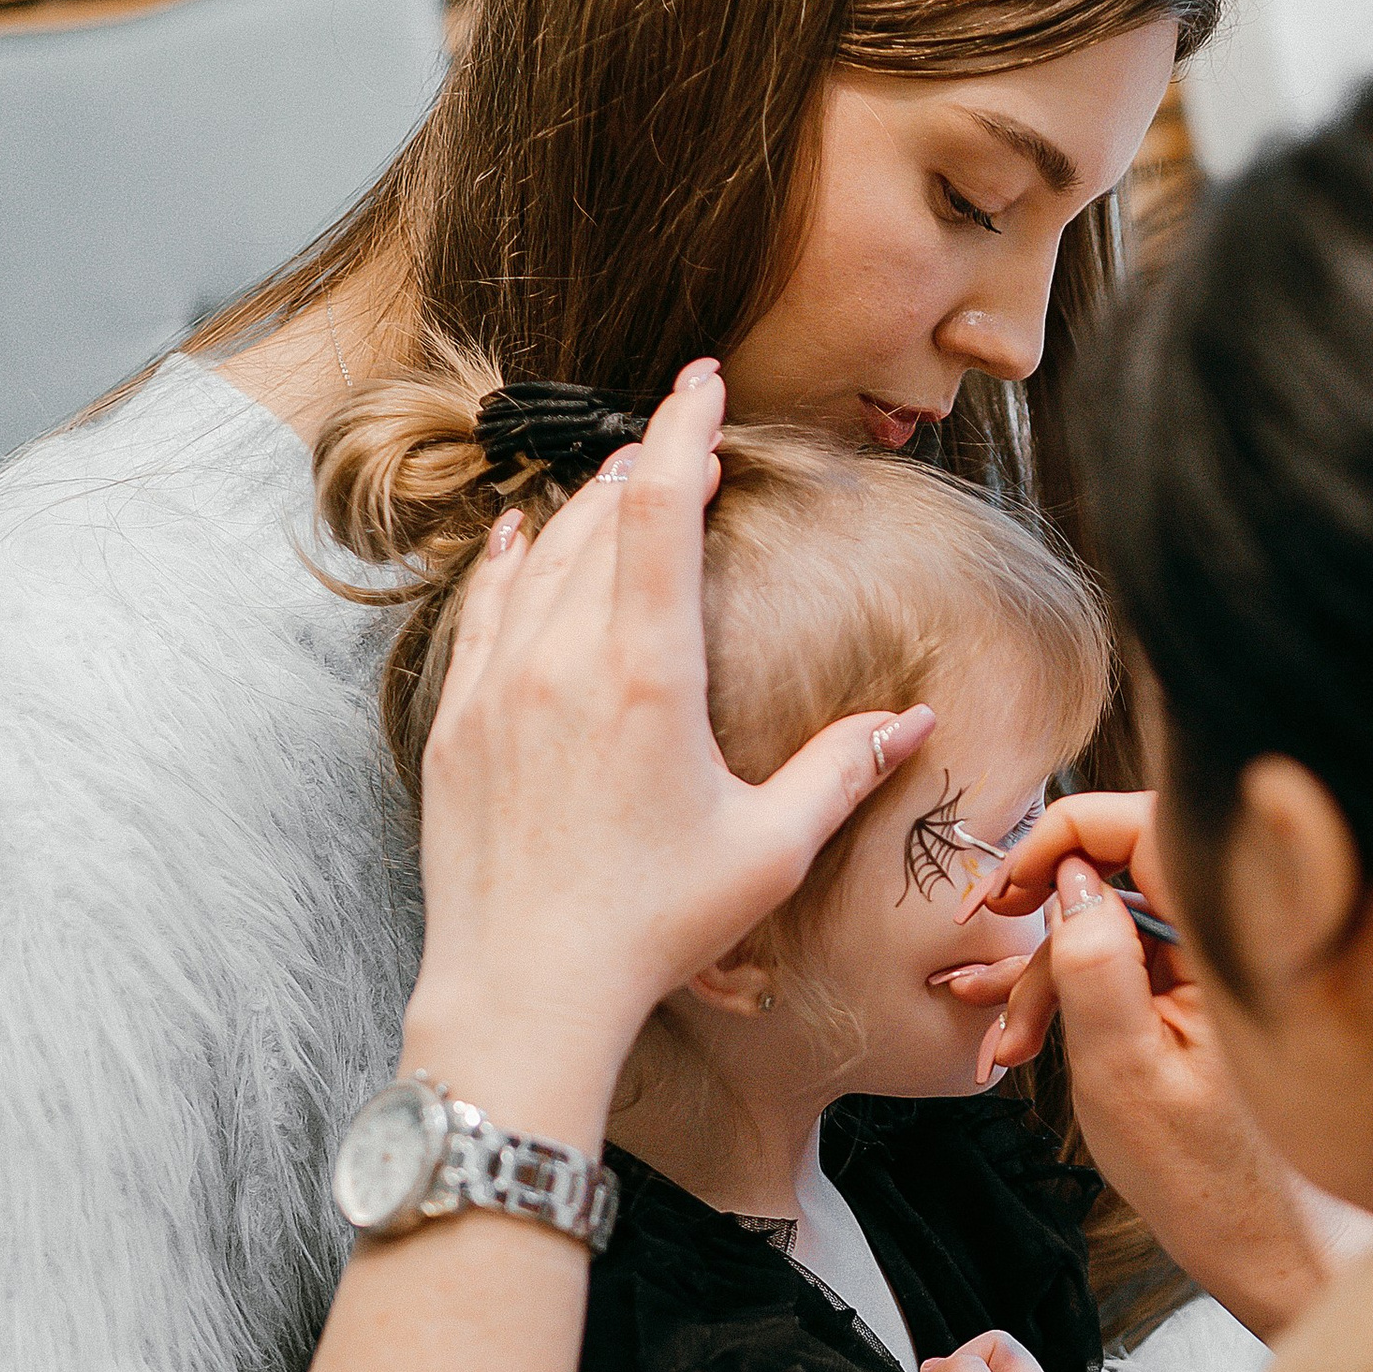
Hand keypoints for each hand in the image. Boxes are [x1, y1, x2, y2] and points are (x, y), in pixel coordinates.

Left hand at [405, 366, 933, 1134]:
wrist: (523, 991)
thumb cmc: (654, 926)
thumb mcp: (768, 849)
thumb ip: (842, 769)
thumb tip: (914, 720)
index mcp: (648, 674)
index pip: (661, 505)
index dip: (684, 427)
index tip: (702, 380)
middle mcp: (563, 658)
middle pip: (600, 515)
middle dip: (645, 463)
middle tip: (682, 440)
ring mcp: (498, 685)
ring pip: (540, 554)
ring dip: (585, 507)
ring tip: (620, 481)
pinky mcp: (458, 721)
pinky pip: (483, 606)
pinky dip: (510, 560)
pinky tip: (522, 539)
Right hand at [970, 803, 1346, 1343]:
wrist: (1272, 1251)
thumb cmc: (1211, 1180)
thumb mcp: (1124, 1073)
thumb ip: (1093, 965)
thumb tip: (1070, 880)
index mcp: (1230, 944)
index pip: (1147, 825)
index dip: (1067, 837)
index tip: (1007, 887)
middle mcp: (1229, 942)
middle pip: (1118, 874)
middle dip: (1041, 922)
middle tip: (977, 963)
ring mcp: (1213, 970)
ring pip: (1110, 927)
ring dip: (1044, 977)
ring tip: (1001, 1047)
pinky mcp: (1198, 1000)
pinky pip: (1124, 967)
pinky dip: (1069, 997)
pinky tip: (1016, 1038)